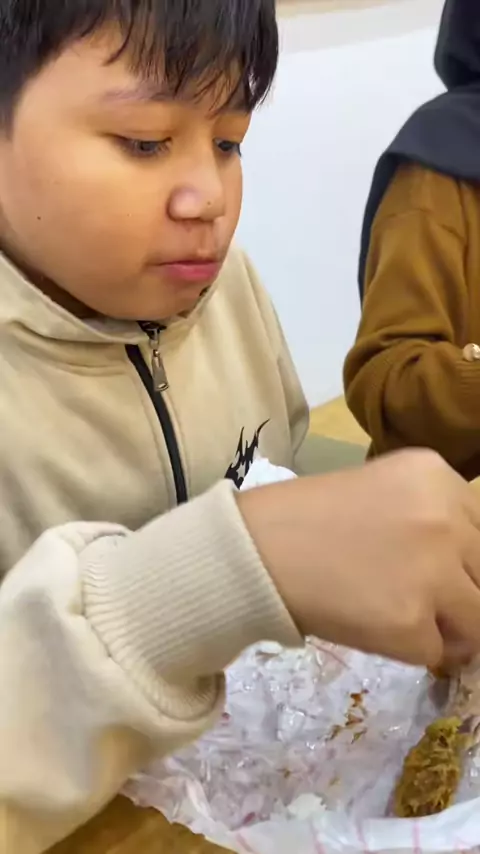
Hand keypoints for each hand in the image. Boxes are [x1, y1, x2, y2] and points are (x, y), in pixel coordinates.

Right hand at [237, 449, 479, 668]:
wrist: (257, 549)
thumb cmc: (306, 517)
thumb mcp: (383, 489)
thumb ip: (432, 515)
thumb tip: (467, 567)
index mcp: (437, 476)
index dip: (465, 558)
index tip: (444, 571)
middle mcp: (447, 519)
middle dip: (460, 592)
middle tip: (421, 597)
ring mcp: (434, 572)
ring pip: (478, 620)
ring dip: (447, 627)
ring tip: (404, 618)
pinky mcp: (412, 623)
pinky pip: (437, 651)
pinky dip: (412, 649)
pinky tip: (377, 628)